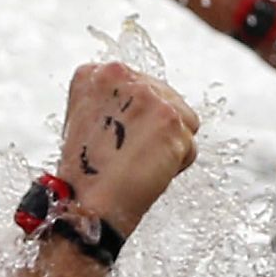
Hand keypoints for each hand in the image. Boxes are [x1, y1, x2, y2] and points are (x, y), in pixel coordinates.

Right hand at [54, 62, 200, 237]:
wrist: (88, 202)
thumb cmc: (86, 173)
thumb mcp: (85, 120)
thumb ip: (113, 102)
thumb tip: (140, 107)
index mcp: (95, 74)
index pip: (139, 86)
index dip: (134, 117)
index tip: (120, 136)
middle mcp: (121, 76)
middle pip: (164, 98)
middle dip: (154, 128)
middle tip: (129, 153)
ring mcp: (147, 95)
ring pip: (182, 118)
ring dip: (168, 144)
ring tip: (138, 160)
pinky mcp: (170, 118)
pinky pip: (190, 142)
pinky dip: (177, 162)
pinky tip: (150, 169)